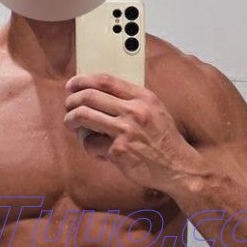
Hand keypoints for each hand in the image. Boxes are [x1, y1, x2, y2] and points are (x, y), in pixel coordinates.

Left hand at [64, 72, 195, 192]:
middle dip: (72, 100)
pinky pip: (91, 143)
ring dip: (71, 119)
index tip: (73, 84)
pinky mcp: (119, 151)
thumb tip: (102, 95)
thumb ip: (133, 101)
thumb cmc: (164, 140)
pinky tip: (97, 150)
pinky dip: (89, 146)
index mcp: (143, 98)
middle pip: (90, 96)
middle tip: (68, 105)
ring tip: (71, 123)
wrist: (178, 166)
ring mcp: (126, 131)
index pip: (106, 81)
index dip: (84, 80)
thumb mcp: (156, 111)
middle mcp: (134, 111)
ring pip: (84, 116)